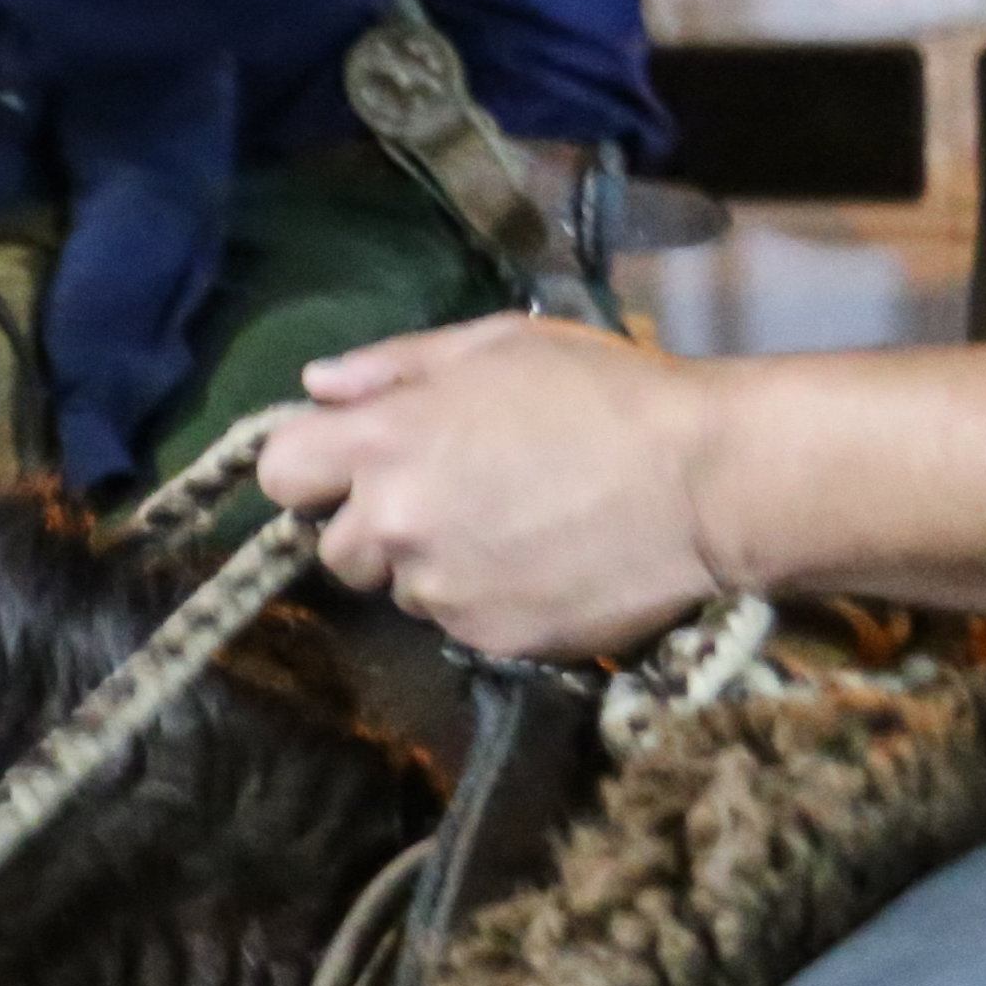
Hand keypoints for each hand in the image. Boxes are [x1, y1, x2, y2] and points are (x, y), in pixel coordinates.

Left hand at [257, 317, 732, 660]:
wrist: (707, 482)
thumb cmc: (605, 393)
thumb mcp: (494, 347)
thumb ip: (391, 367)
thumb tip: (317, 386)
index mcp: (381, 442)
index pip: (279, 472)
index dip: (312, 469)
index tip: (354, 466)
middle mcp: (393, 523)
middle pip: (336, 546)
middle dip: (379, 526)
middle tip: (454, 498)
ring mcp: (438, 589)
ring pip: (401, 588)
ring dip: (434, 566)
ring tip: (513, 530)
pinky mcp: (487, 639)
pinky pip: (458, 624)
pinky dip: (486, 602)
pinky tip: (543, 566)